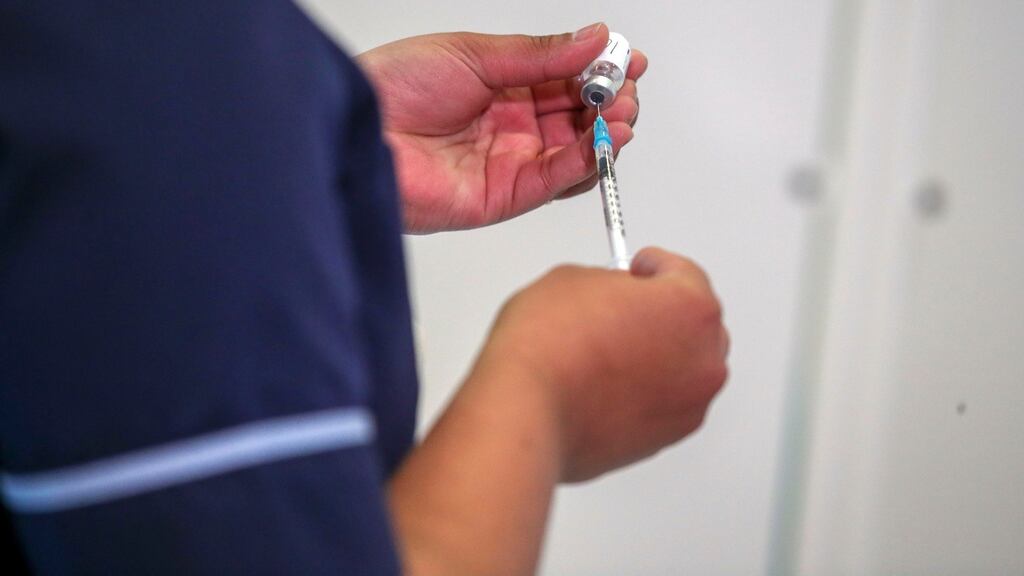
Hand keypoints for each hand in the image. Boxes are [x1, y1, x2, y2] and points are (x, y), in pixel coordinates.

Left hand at [357, 24, 646, 232]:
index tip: (629, 58)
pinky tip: (604, 139)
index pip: (569, 80)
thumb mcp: (476, 55)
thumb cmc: (397, 88)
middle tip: (625, 87)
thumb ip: (541, 55)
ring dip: (607, 133)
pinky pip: (555, 181)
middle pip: (580, 117)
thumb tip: (595, 39)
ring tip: (621, 112)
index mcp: (505, 86)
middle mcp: (513, 126)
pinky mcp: (504, 196)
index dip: (601, 70)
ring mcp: (511, 162)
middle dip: (611, 100)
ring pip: (576, 151)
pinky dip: (587, 162)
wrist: (359, 133)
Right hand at [477, 247, 729, 481]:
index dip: (655, 266)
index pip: (684, 272)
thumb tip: (611, 296)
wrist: (528, 411)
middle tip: (624, 307)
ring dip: (658, 356)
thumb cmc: (549, 351)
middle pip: (695, 323)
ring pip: (683, 369)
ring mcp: (689, 404)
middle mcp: (703, 358)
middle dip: (661, 312)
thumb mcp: (573, 279)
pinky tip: (607, 382)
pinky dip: (645, 392)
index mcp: (691, 307)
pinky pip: (664, 404)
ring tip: (611, 350)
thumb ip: (610, 282)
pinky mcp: (666, 440)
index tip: (642, 268)